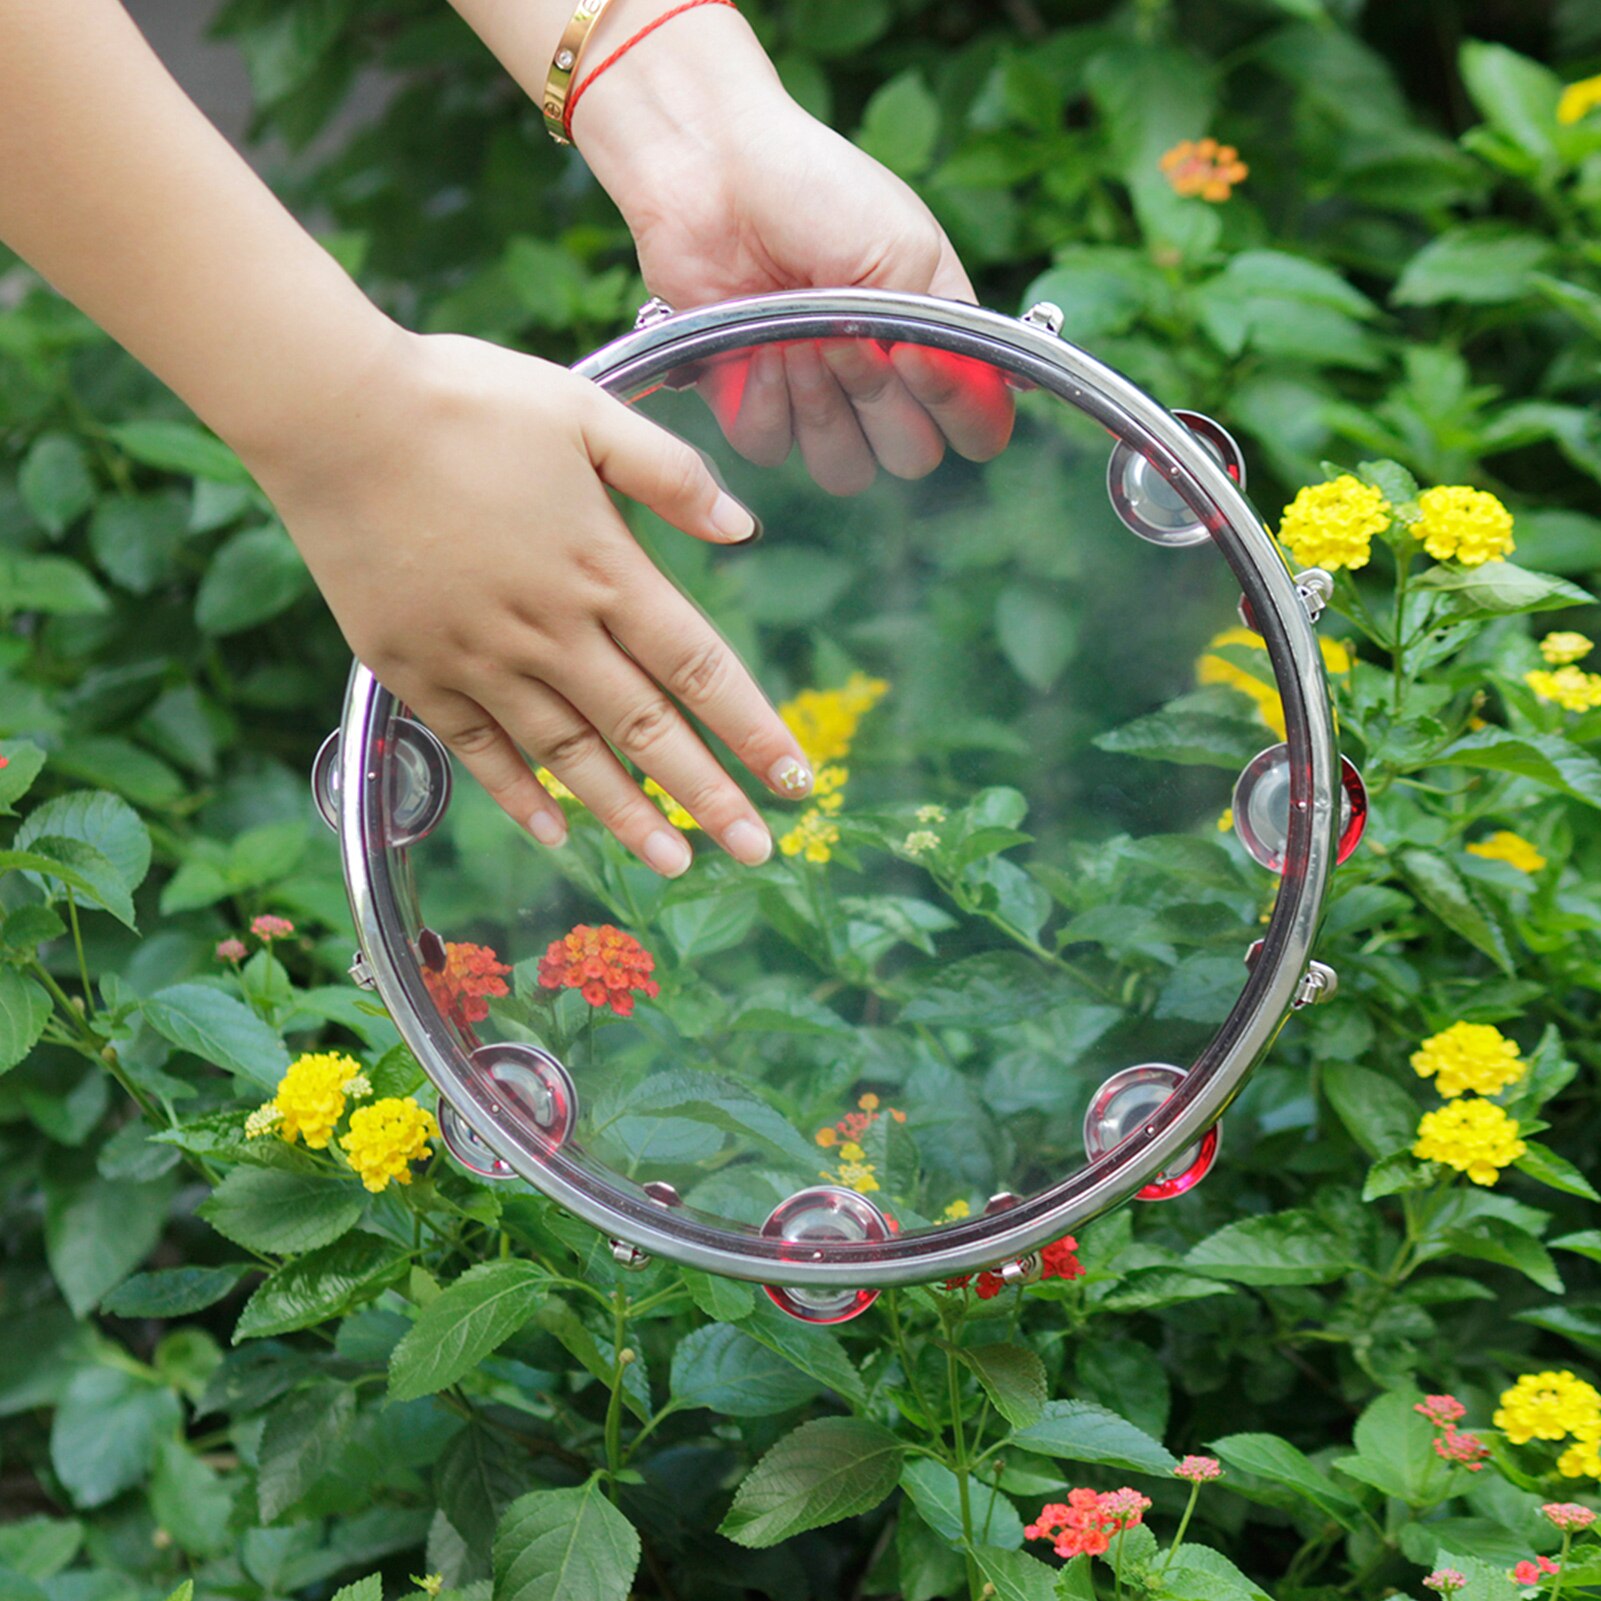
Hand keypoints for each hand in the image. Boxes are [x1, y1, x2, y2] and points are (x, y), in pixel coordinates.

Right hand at [245, 329, 814, 874]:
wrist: (332, 413)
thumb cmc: (465, 401)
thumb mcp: (585, 410)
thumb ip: (668, 472)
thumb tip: (742, 527)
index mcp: (603, 569)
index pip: (699, 667)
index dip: (753, 728)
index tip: (795, 779)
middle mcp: (552, 630)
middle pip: (647, 730)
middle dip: (708, 797)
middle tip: (756, 851)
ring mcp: (481, 660)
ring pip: (569, 757)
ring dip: (627, 815)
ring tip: (673, 863)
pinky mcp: (417, 671)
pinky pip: (478, 751)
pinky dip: (518, 797)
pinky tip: (553, 835)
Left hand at [575, 10, 1013, 492]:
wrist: (715, 170)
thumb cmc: (816, 191)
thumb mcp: (905, 250)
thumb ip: (948, 330)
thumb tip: (983, 390)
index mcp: (936, 342)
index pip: (977, 428)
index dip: (959, 411)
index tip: (916, 356)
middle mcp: (883, 382)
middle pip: (910, 458)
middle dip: (876, 399)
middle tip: (841, 335)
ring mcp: (817, 398)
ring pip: (842, 468)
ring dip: (822, 406)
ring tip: (795, 338)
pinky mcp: (751, 402)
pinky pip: (772, 450)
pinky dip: (767, 403)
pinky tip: (758, 345)